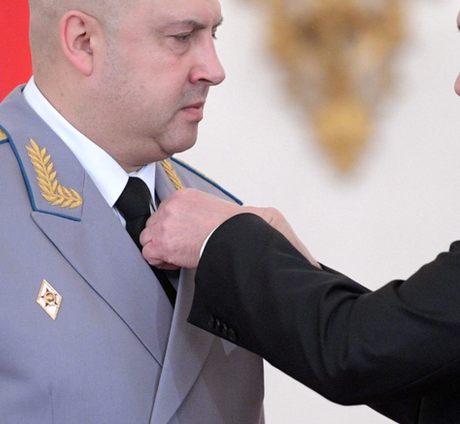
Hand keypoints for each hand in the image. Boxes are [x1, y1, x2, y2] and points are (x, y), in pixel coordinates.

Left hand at [141, 190, 319, 268]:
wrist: (239, 243)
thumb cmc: (249, 234)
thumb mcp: (265, 219)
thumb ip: (271, 227)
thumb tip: (310, 260)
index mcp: (189, 196)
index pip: (169, 213)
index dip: (178, 231)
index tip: (192, 240)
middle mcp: (173, 205)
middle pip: (156, 226)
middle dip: (168, 241)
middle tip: (187, 251)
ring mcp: (164, 222)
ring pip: (150, 240)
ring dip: (163, 252)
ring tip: (184, 257)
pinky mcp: (160, 241)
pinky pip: (149, 255)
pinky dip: (161, 263)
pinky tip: (178, 263)